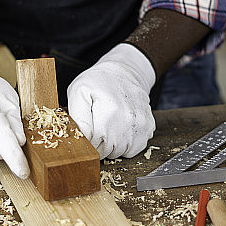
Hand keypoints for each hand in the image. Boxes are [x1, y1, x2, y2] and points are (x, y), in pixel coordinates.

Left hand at [68, 43, 155, 158]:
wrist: (125, 72)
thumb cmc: (99, 82)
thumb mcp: (79, 92)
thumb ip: (77, 117)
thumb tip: (82, 137)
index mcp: (109, 112)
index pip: (92, 144)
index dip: (85, 140)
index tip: (85, 129)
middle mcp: (128, 121)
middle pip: (105, 151)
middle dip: (96, 144)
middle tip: (95, 126)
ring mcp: (140, 126)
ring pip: (118, 153)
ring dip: (110, 145)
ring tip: (108, 125)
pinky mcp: (148, 129)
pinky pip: (131, 151)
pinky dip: (124, 145)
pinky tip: (119, 129)